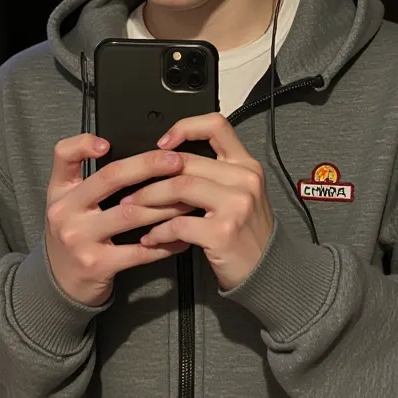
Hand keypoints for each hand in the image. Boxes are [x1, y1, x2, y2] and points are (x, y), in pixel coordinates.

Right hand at [45, 134, 192, 306]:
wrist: (60, 284)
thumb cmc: (74, 234)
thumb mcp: (68, 202)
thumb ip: (88, 177)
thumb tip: (135, 157)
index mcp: (61, 191)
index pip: (63, 156)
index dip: (84, 144)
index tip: (108, 142)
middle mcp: (66, 211)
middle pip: (110, 178)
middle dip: (148, 166)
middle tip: (176, 161)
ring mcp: (80, 239)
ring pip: (131, 214)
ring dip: (165, 205)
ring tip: (188, 198)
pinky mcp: (97, 264)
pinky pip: (139, 251)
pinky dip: (164, 242)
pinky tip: (181, 236)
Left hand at [125, 114, 274, 290]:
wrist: (267, 271)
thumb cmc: (246, 233)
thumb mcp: (240, 194)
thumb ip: (213, 174)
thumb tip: (168, 162)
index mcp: (246, 165)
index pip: (216, 126)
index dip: (185, 127)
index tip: (162, 143)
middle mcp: (244, 179)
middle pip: (186, 161)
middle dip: (149, 174)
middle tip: (130, 188)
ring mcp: (236, 205)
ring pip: (178, 187)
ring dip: (148, 199)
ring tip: (133, 208)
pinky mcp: (223, 231)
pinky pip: (178, 223)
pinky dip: (158, 231)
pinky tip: (151, 237)